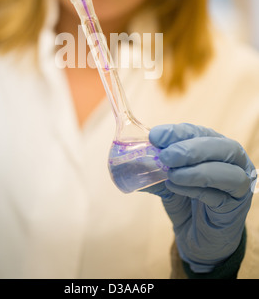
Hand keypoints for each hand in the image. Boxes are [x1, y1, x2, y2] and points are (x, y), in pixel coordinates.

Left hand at [145, 123, 255, 272]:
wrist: (197, 238)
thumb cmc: (185, 202)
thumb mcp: (165, 181)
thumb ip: (153, 170)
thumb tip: (130, 161)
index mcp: (214, 145)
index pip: (199, 132)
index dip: (177, 132)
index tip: (155, 136)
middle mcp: (233, 160)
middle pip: (221, 146)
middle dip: (191, 149)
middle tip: (165, 156)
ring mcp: (239, 183)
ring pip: (227, 171)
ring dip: (196, 171)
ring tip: (171, 175)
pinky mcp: (237, 207)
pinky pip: (220, 195)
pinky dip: (196, 190)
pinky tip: (176, 187)